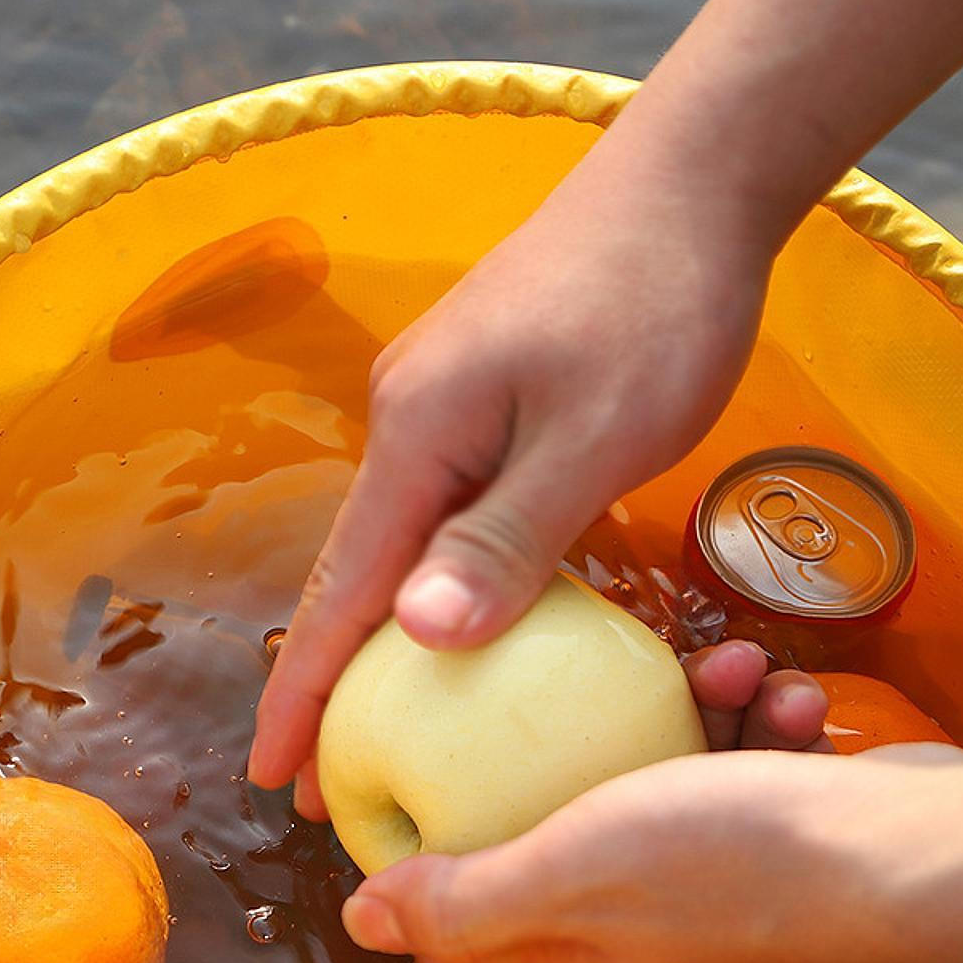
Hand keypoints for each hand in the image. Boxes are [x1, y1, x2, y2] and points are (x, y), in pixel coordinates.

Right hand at [248, 154, 778, 811]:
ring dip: (378, 641)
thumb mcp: (595, 437)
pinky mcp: (484, 401)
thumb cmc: (656, 306)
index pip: (344, 592)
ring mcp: (443, 408)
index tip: (270, 776)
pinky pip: (443, 518)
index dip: (304, 691)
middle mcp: (409, 424)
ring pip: (397, 548)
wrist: (691, 182)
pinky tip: (451, 627)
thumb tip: (417, 636)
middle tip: (314, 781)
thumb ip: (507, 538)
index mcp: (419, 437)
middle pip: (354, 576)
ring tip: (371, 728)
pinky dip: (434, 588)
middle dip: (327, 683)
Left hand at [337, 641, 869, 962]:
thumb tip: (360, 922)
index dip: (426, 873)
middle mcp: (630, 950)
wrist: (920, 860)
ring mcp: (704, 905)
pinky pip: (727, 784)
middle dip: (548, 772)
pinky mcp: (770, 857)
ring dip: (670, 725)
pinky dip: (743, 730)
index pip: (457, 945)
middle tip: (558, 698)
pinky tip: (773, 689)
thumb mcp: (569, 870)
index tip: (421, 778)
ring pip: (646, 799)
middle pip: (547, 858)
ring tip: (717, 671)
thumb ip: (464, 899)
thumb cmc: (734, 864)